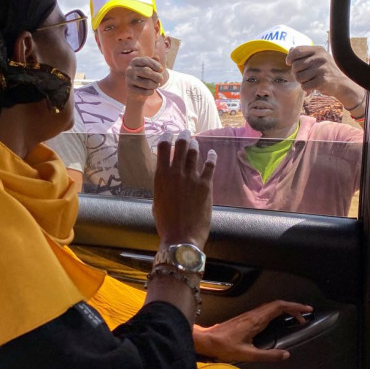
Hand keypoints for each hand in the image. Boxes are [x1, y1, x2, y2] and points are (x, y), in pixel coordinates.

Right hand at [125, 56, 165, 104]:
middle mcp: (130, 69)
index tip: (161, 69)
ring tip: (157, 85)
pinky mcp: (130, 89)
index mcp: (134, 61)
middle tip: (161, 79)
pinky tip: (151, 90)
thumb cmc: (145, 75)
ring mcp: (129, 79)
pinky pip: (144, 91)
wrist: (136, 90)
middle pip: (146, 71)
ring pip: (147, 83)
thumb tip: (157, 57)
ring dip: (155, 85)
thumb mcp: (150, 67)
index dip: (155, 65)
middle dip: (157, 76)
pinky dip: (151, 92)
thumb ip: (154, 61)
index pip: (146, 60)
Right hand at [153, 131, 215, 248]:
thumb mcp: (157, 201)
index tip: (168, 134)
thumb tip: (166, 182)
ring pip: (194, 153)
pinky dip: (211, 157)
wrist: (182, 235)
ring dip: (195, 145)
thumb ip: (162, 187)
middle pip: (180, 146)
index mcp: (161, 175)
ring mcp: (192, 177)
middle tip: (185, 132)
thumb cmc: (165, 222)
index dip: (166, 138)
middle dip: (183, 136)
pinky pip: (210, 166)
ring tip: (195, 142)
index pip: (163, 148)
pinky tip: (212, 153)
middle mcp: (176, 172)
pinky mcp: (206, 185)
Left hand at [194, 300, 313, 361]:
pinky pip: (264, 311)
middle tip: (305, 315)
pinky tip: (278, 320)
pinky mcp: (245, 319)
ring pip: (270, 307)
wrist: (206, 340)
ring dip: (284, 310)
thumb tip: (286, 355)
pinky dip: (276, 313)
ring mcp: (248, 316)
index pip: (278, 307)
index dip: (294, 306)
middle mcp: (252, 315)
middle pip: (276, 305)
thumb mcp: (248, 354)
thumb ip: (268, 355)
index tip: (306, 309)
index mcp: (255, 320)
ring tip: (295, 317)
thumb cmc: (224, 346)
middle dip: (293, 308)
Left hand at [286, 46, 363, 107]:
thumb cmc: (324, 70)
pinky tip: (313, 85)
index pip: (296, 51)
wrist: (341, 83)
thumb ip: (303, 53)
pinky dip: (306, 88)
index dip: (289, 58)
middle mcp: (321, 57)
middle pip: (295, 66)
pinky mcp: (323, 80)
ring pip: (298, 77)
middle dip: (296, 72)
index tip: (289, 63)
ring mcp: (322, 69)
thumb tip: (290, 49)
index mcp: (318, 50)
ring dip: (301, 81)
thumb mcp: (316, 57)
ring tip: (310, 79)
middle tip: (305, 74)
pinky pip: (304, 86)